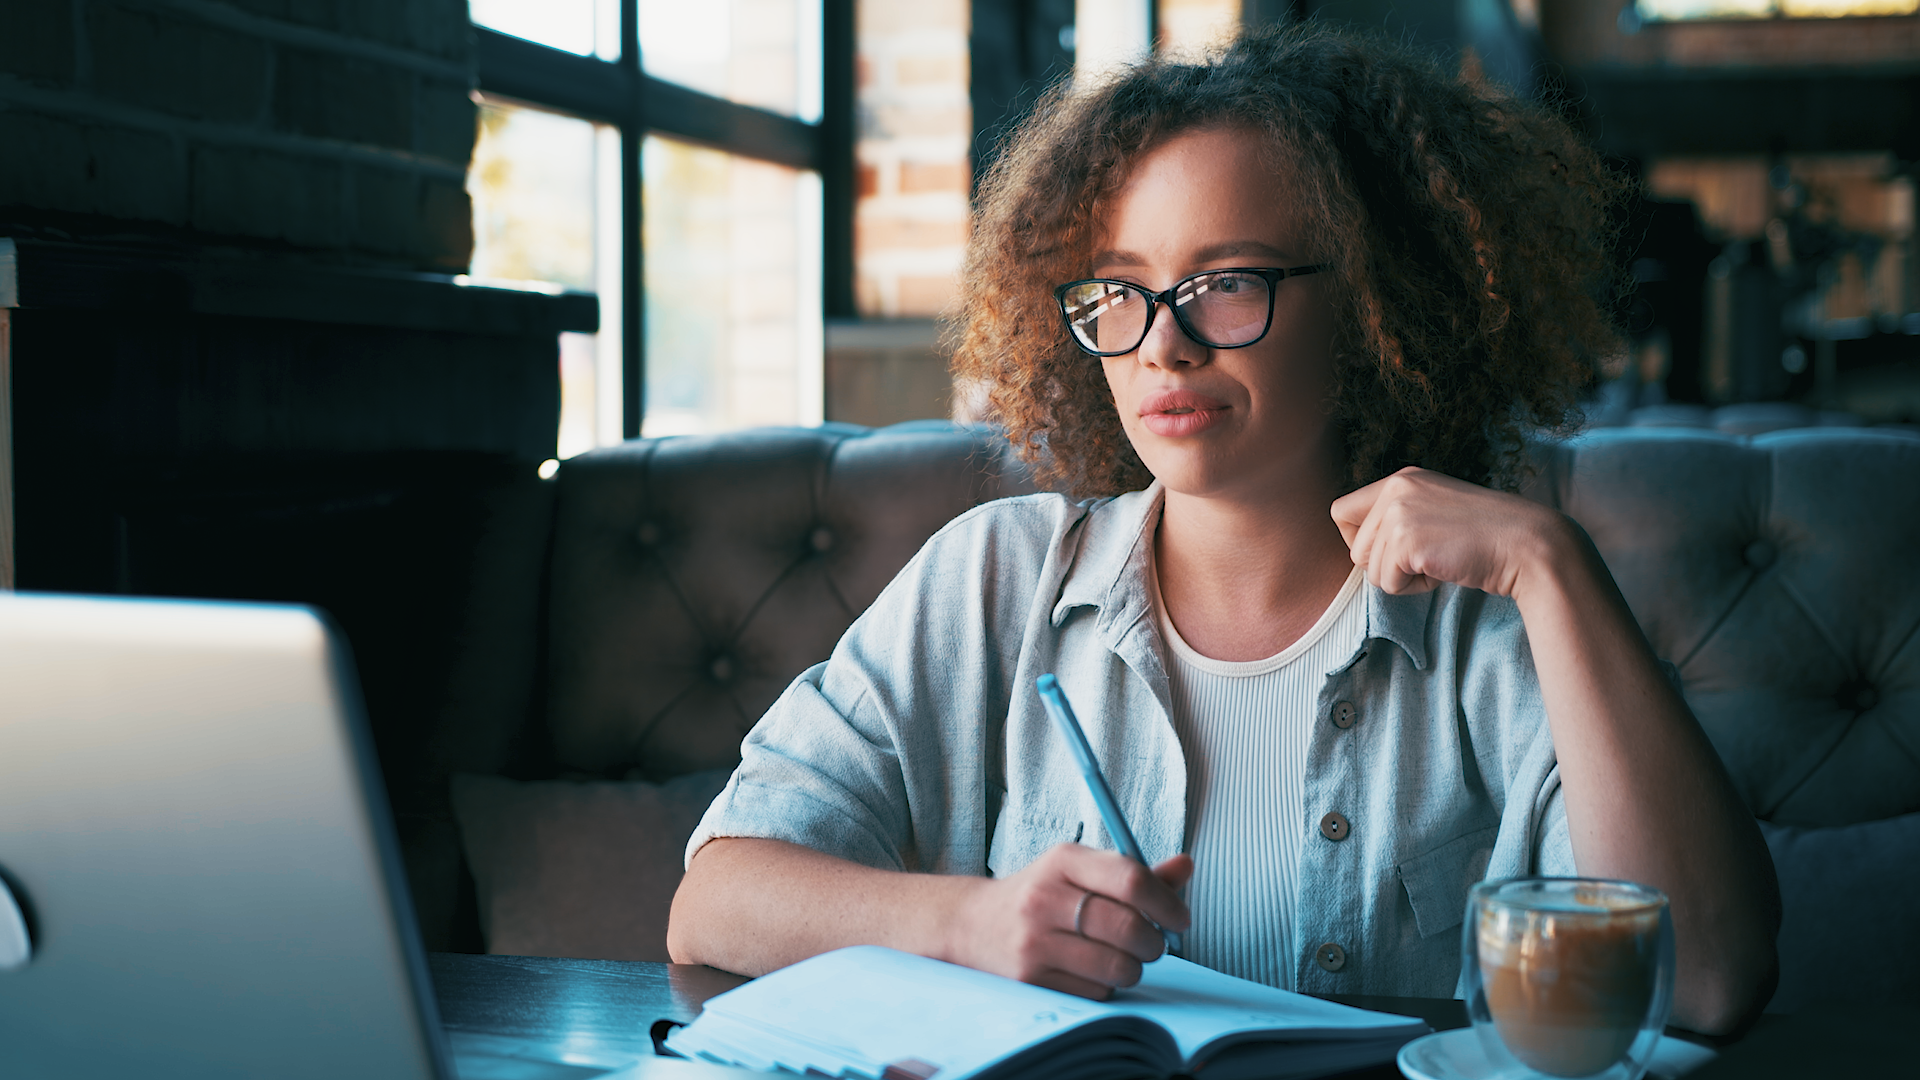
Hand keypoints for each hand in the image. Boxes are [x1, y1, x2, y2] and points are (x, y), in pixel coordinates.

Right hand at [947, 844, 1192, 998]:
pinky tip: (1089, 971)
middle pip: (1129, 928)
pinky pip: (1096, 992)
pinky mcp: (1030, 978)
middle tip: (1153, 944)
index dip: (1167, 903)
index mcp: (1064, 860)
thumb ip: (1134, 873)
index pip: (1131, 880)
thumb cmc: (1042, 895)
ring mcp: (1034, 940)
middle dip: (1155, 943)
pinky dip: (1105, 987)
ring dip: (1132, 968)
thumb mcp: (1080, 871)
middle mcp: (1045, 897)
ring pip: (1117, 966)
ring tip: (1120, 958)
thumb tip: (1186, 865)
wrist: (973, 924)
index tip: (1180, 918)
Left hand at [1329, 466, 1572, 598]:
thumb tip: (1357, 552)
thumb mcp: (1433, 512)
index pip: (1340, 511)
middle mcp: (1395, 488)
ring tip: (1439, 561)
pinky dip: (1413, 588)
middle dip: (1385, 566)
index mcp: (1400, 479)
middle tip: (1427, 559)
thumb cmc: (1484, 538)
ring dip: (1401, 578)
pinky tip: (1443, 570)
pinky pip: (1387, 583)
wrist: (1527, 545)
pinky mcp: (1408, 540)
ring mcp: (1399, 513)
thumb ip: (1398, 520)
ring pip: (1368, 570)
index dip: (1357, 540)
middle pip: (1352, 549)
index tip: (1390, 552)